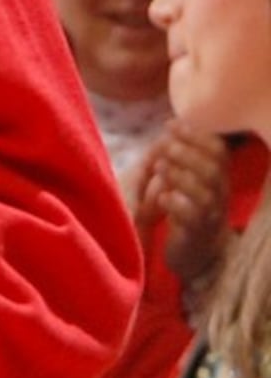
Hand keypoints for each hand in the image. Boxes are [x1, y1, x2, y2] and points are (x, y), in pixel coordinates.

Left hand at [132, 119, 231, 292]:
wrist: (199, 254)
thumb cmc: (190, 211)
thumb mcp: (190, 181)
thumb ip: (184, 158)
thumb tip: (169, 127)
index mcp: (219, 177)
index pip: (218, 151)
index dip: (196, 135)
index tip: (171, 124)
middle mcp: (219, 194)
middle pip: (212, 169)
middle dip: (187, 153)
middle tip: (164, 146)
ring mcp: (210, 215)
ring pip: (204, 192)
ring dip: (180, 175)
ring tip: (159, 167)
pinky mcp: (196, 234)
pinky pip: (192, 217)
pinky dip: (176, 204)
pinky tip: (162, 197)